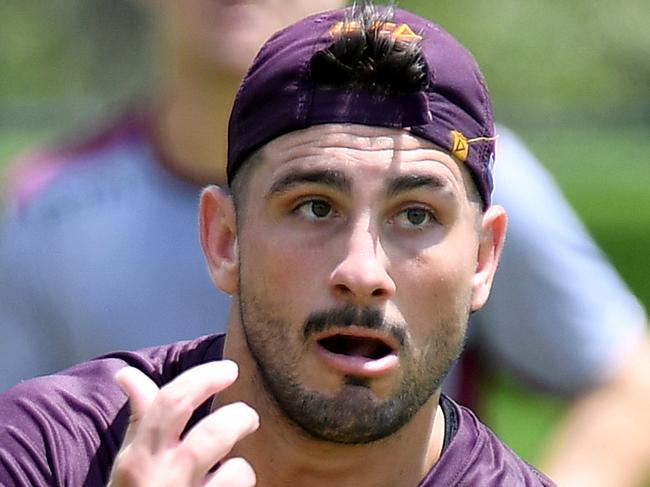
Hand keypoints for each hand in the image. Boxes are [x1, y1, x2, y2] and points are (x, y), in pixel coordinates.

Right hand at [108, 360, 258, 486]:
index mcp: (140, 458)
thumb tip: (128, 373)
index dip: (205, 379)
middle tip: (248, 419)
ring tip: (237, 471)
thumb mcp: (131, 460)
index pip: (171, 403)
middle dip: (240, 419)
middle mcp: (163, 478)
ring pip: (237, 472)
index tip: (230, 370)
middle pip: (214, 434)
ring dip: (242, 468)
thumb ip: (141, 417)